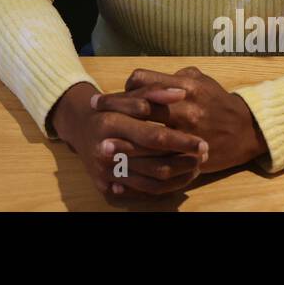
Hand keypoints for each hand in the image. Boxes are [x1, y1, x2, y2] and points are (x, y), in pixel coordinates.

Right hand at [51, 82, 208, 197]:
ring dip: (179, 176)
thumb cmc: (107, 108)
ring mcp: (105, 171)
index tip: (202, 142)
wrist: (79, 128)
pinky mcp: (106, 186)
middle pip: (155, 163)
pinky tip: (181, 176)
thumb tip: (181, 92)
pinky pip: (142, 192)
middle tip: (204, 155)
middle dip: (183, 160)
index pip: (153, 137)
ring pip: (152, 182)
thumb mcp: (127, 95)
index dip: (180, 141)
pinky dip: (166, 187)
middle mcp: (105, 149)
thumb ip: (153, 92)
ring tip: (197, 165)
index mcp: (111, 123)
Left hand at [92, 66, 267, 173]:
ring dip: (122, 141)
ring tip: (101, 144)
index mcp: (184, 86)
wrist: (246, 130)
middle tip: (93, 110)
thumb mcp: (199, 79)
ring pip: (146, 138)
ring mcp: (187, 134)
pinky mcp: (190, 156)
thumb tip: (146, 79)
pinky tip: (125, 167)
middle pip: (139, 107)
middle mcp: (184, 108)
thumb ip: (173, 76)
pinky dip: (140, 165)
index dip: (123, 87)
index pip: (142, 81)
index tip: (110, 94)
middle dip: (113, 109)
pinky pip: (160, 162)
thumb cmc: (218, 101)